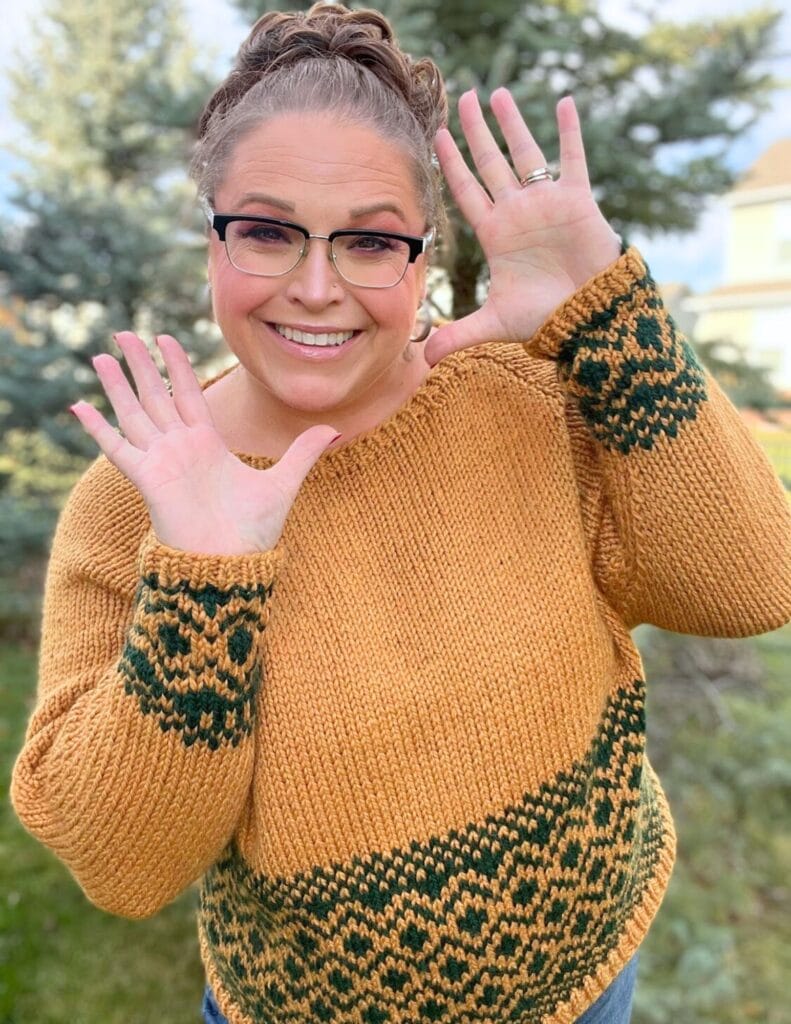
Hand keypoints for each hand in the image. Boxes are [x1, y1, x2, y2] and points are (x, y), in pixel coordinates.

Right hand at [71, 332, 339, 554]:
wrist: (233, 562)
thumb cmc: (254, 530)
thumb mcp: (285, 482)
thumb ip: (303, 452)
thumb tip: (334, 428)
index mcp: (208, 443)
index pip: (188, 393)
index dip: (177, 366)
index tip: (165, 337)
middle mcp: (180, 447)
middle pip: (156, 395)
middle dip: (140, 364)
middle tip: (123, 332)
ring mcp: (161, 461)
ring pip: (134, 413)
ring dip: (117, 385)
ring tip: (100, 356)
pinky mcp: (147, 478)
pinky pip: (117, 449)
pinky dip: (98, 429)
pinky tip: (79, 406)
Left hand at [424, 90, 621, 366]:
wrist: (588, 317)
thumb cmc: (544, 319)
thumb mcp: (494, 324)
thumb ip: (458, 335)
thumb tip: (422, 360)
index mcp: (495, 234)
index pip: (467, 190)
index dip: (453, 164)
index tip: (438, 136)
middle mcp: (517, 212)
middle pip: (491, 162)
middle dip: (477, 131)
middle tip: (464, 97)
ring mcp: (546, 204)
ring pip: (526, 153)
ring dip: (513, 124)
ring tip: (499, 93)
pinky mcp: (577, 201)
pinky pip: (572, 159)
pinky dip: (569, 132)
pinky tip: (564, 102)